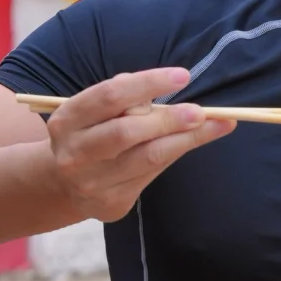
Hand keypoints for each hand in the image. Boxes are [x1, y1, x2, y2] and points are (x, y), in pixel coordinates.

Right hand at [46, 68, 233, 222]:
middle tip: (201, 111)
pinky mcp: (111, 204)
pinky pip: (152, 175)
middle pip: (128, 132)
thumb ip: (125, 98)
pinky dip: (175, 154)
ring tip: (216, 125)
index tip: (182, 76)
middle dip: (169, 119)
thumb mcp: (94, 111)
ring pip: (148, 157)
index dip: (148, 83)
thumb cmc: (91, 134)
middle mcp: (74, 153)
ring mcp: (92, 183)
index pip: (110, 96)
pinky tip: (192, 141)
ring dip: (186, 139)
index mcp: (67, 120)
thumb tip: (170, 82)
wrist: (64, 185)